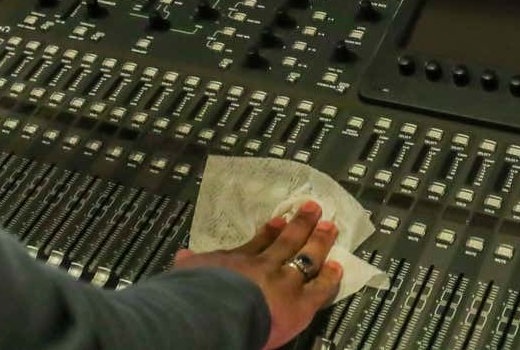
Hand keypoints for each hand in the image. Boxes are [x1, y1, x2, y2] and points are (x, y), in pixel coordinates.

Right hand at [174, 200, 343, 348]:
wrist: (214, 312)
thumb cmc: (197, 294)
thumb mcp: (187, 274)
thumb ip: (190, 264)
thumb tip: (182, 255)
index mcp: (238, 261)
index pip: (258, 243)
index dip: (270, 231)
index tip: (279, 220)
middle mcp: (264, 267)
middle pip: (286, 242)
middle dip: (301, 224)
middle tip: (313, 208)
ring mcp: (284, 283)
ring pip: (306, 258)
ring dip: (319, 241)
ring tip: (330, 226)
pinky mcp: (298, 303)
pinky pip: (319, 289)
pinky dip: (329, 277)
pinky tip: (337, 266)